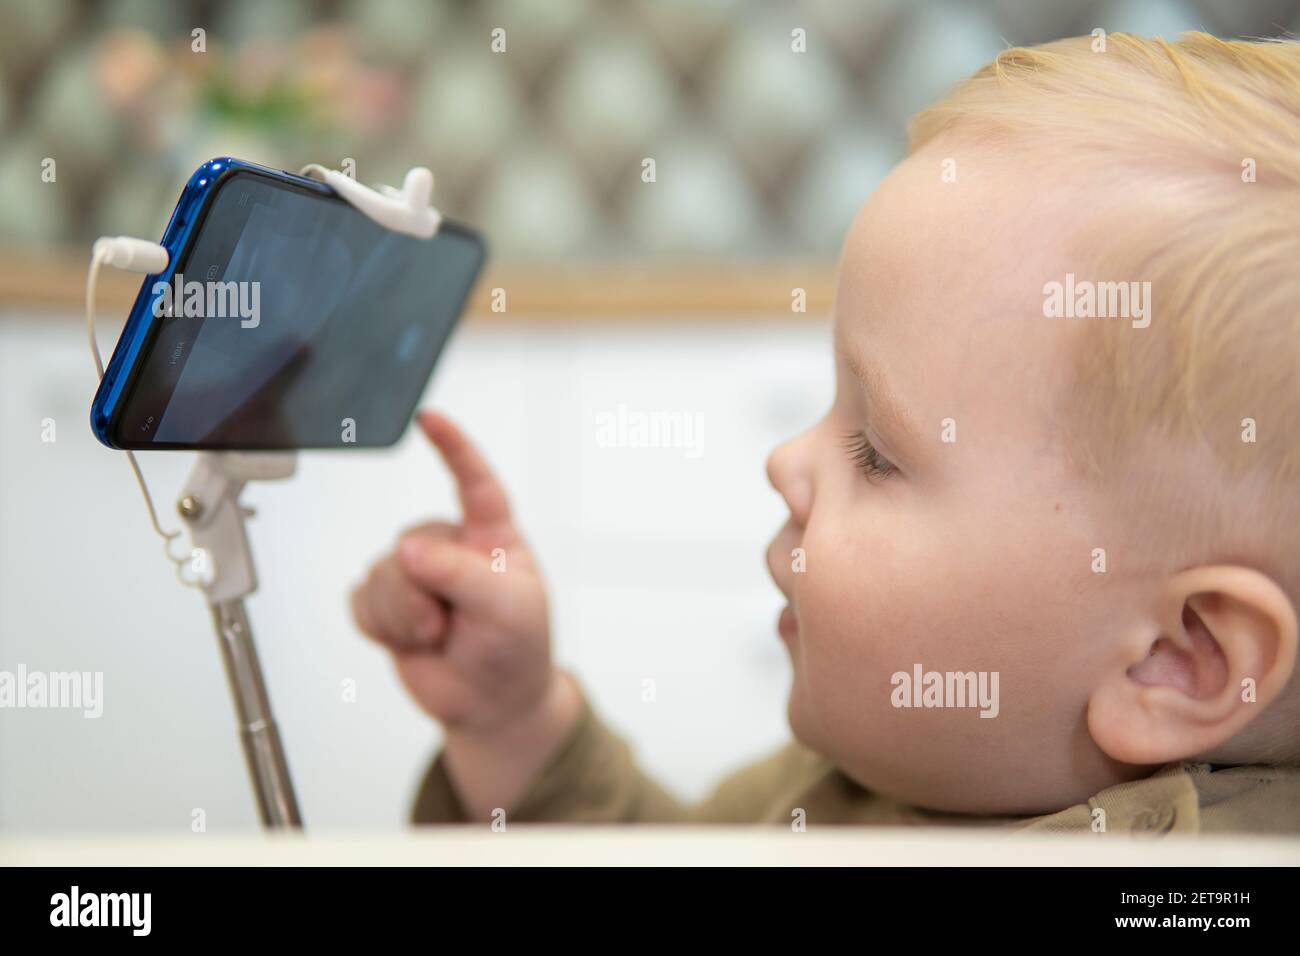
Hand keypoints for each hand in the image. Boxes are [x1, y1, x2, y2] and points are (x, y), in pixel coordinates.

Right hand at [351, 410, 557, 736]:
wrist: (492, 703)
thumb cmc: (516, 649)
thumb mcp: (508, 609)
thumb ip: (462, 575)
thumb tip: (407, 550)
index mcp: (491, 537)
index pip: (474, 482)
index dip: (453, 448)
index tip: (429, 419)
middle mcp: (450, 546)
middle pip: (409, 546)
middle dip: (423, 593)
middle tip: (452, 625)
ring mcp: (415, 573)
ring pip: (381, 575)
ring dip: (405, 617)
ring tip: (438, 635)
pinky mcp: (386, 602)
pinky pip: (361, 601)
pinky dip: (383, 627)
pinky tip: (411, 639)